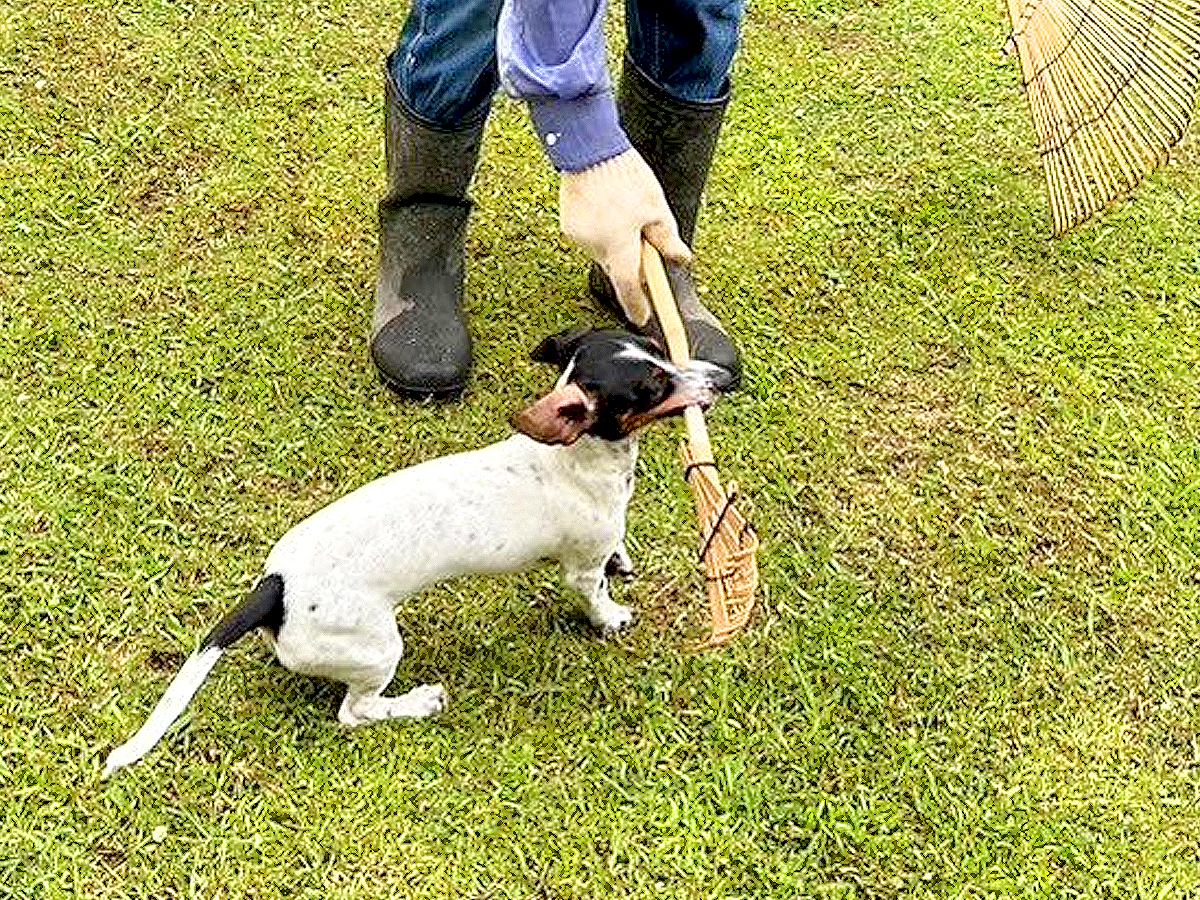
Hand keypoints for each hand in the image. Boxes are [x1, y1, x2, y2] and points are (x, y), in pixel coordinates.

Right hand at [559, 148, 691, 326]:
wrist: (589, 149)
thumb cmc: (623, 176)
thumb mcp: (656, 208)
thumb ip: (667, 240)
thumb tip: (680, 259)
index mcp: (618, 246)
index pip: (628, 288)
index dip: (637, 306)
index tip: (643, 318)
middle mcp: (595, 247)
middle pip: (618, 267)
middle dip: (631, 259)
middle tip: (643, 236)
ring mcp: (578, 237)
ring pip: (604, 252)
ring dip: (617, 243)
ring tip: (623, 212)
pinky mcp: (568, 227)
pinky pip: (591, 239)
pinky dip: (602, 231)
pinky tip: (607, 208)